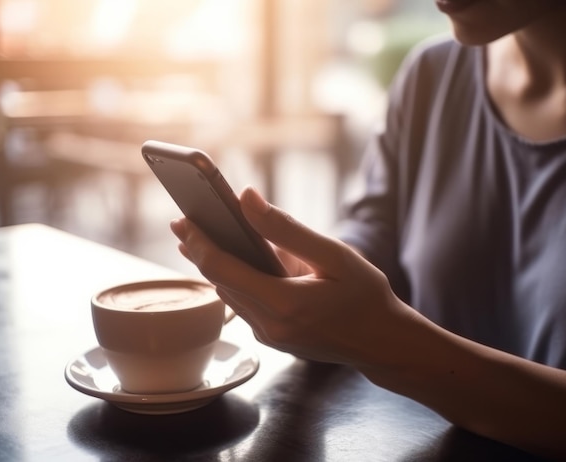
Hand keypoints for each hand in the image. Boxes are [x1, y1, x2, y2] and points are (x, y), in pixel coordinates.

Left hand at [170, 186, 414, 364]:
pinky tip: (234, 261)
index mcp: (284, 304)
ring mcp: (269, 337)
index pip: (223, 269)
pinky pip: (244, 305)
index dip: (199, 242)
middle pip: (220, 282)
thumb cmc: (365, 294)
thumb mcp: (333, 255)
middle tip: (183, 221)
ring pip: (229, 295)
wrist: (382, 341)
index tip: (183, 219)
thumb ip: (286, 229)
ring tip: (200, 236)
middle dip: (199, 250)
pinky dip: (235, 281)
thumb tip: (247, 199)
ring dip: (214, 265)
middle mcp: (270, 326)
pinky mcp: (273, 339)